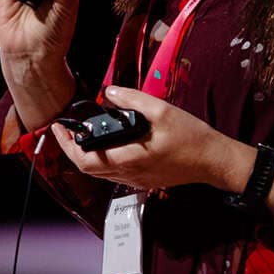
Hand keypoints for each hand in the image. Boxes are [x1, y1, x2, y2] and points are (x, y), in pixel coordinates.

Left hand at [48, 86, 247, 192]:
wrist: (214, 160)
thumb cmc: (192, 138)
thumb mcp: (162, 111)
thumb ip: (132, 100)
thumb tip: (110, 92)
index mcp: (130, 159)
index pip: (86, 160)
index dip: (67, 145)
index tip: (60, 128)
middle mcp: (130, 174)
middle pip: (88, 169)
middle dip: (72, 149)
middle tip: (68, 130)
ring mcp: (137, 180)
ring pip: (100, 173)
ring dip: (87, 155)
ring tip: (84, 135)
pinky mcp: (144, 180)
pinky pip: (114, 173)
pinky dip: (103, 159)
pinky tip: (108, 144)